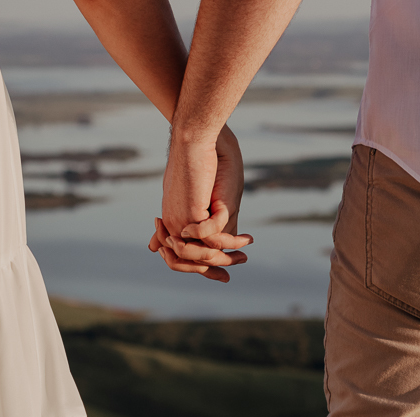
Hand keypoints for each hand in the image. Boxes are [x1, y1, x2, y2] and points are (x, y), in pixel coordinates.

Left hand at [148, 125, 252, 281]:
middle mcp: (173, 226)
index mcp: (172, 222)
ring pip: (205, 253)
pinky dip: (231, 241)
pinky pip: (212, 239)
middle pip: (193, 261)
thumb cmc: (195, 163)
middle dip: (219, 266)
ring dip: (229, 255)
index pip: (184, 258)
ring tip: (247, 252)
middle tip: (242, 263)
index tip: (225, 273)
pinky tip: (246, 239)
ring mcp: (180, 222)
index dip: (205, 268)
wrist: (192, 140)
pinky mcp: (192, 215)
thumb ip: (192, 218)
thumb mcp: (194, 194)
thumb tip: (193, 234)